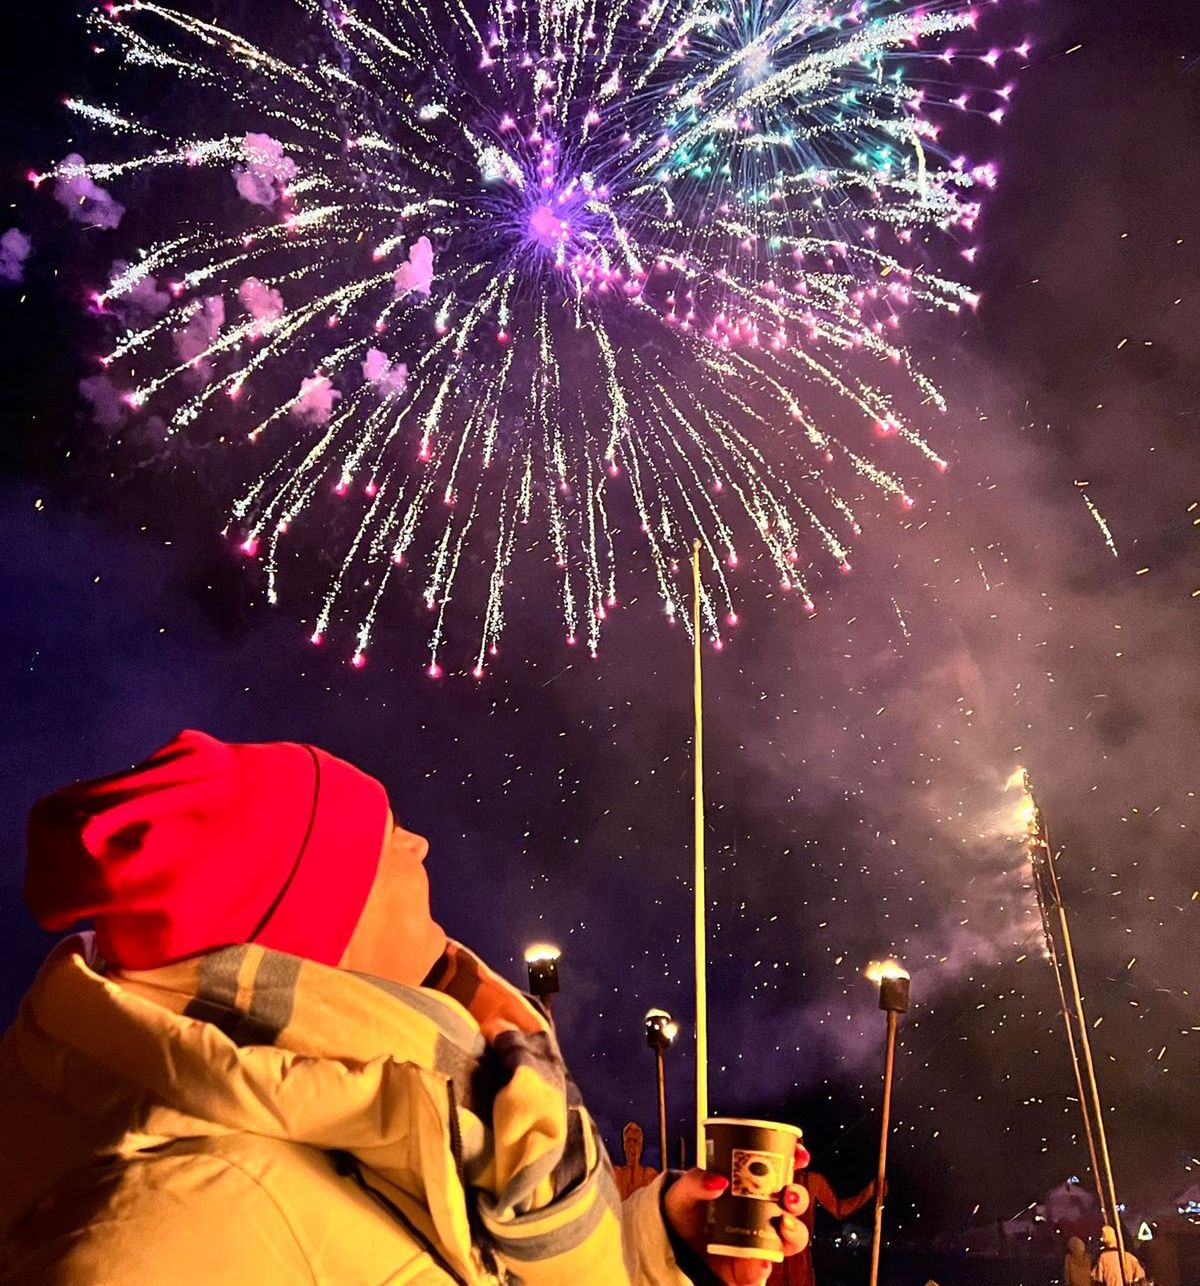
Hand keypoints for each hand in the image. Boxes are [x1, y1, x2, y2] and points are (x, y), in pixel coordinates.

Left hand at [663, 1151, 810, 1285]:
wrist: (671, 1250)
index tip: (799, 1154)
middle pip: (793, 1202)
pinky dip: (764, 1265)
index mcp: (749, 1186)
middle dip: (798, 1196)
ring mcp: (761, 1240)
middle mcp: (762, 1212)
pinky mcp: (751, 1269)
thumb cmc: (684, 1215)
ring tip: (783, 1225)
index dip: (796, 1160)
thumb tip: (718, 1180)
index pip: (780, 1169)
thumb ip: (695, 1182)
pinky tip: (759, 1260)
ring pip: (793, 1237)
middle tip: (789, 1194)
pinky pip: (765, 1269)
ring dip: (795, 1231)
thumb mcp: (683, 1192)